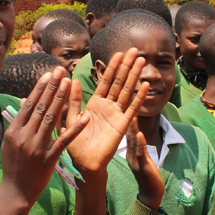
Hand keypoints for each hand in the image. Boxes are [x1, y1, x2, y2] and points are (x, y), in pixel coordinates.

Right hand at [0, 68, 88, 206]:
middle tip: (61, 70)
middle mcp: (24, 136)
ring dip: (61, 99)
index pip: (29, 104)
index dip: (40, 87)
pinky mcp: (49, 158)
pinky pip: (64, 140)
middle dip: (52, 87)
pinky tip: (85, 117)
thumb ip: (18, 122)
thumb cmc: (14, 165)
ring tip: (68, 82)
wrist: (16, 190)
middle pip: (41, 107)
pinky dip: (75, 128)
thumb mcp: (10, 142)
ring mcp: (37, 147)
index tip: (49, 74)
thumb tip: (24, 100)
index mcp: (14, 130)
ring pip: (51, 119)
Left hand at [65, 48, 148, 182]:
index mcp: (94, 104)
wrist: (84, 164)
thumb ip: (72, 101)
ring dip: (134, 76)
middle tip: (135, 50)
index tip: (118, 53)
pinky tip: (144, 85)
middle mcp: (107, 107)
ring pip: (127, 91)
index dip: (112, 67)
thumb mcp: (70, 120)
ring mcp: (116, 115)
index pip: (105, 81)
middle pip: (119, 82)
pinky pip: (132, 109)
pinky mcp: (122, 125)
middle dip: (126, 66)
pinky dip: (138, 97)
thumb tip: (72, 80)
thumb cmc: (75, 145)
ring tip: (142, 61)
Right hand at [124, 114, 163, 210]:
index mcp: (130, 152)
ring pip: (133, 141)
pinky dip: (140, 142)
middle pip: (128, 134)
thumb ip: (139, 148)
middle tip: (124, 106)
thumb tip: (138, 136)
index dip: (126, 120)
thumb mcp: (142, 159)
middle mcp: (130, 154)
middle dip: (127, 119)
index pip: (127, 133)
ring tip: (131, 115)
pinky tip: (139, 133)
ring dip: (132, 128)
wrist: (151, 194)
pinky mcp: (142, 166)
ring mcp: (135, 160)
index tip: (124, 106)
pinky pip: (140, 152)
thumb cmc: (147, 176)